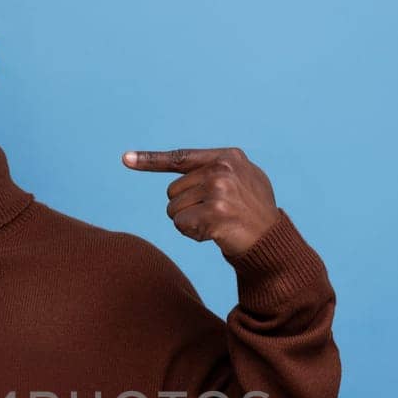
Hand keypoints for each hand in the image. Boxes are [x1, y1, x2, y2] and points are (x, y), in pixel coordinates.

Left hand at [121, 147, 278, 259]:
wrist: (271, 240)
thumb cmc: (254, 212)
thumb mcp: (244, 178)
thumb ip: (217, 169)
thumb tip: (184, 166)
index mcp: (228, 157)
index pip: (180, 158)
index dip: (150, 160)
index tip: (125, 159)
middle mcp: (222, 170)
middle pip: (172, 191)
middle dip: (186, 207)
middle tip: (214, 215)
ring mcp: (219, 191)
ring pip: (173, 210)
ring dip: (189, 222)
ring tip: (217, 224)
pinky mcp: (214, 213)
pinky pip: (180, 225)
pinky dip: (191, 234)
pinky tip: (213, 234)